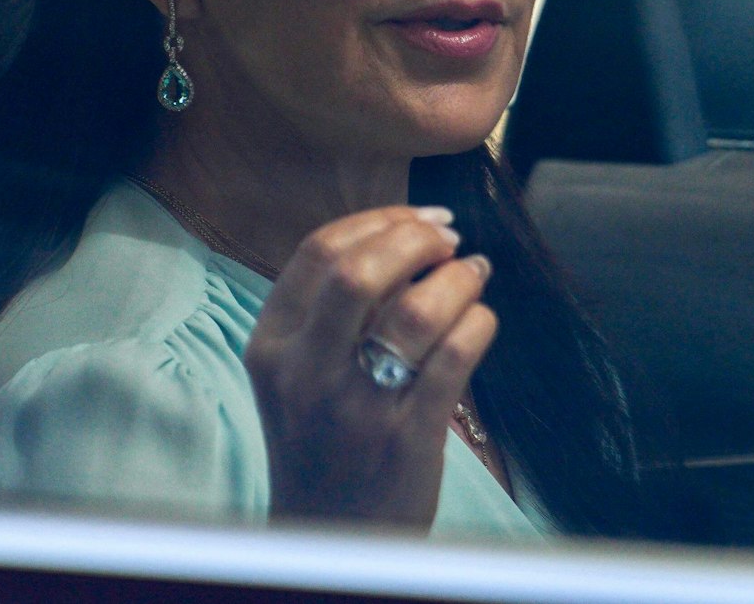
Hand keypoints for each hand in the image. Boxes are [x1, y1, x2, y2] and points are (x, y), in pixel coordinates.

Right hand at [243, 205, 495, 526]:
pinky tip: (481, 320)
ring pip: (417, 311)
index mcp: (272, 347)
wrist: (329, 535)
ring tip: (473, 273)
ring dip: (457, 278)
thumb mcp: (295, 374)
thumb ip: (328, 312)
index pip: (316, 253)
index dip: (376, 222)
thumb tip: (404, 238)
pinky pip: (456, 358)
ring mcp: (357, 407)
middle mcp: (306, 373)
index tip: (417, 219)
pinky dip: (479, 323)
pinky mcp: (407, 438)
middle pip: (358, 271)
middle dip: (414, 238)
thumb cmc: (320, 441)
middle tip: (447, 238)